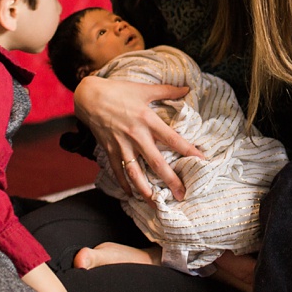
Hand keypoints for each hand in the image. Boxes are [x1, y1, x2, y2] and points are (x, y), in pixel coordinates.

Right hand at [73, 75, 199, 199]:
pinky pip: (117, 170)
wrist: (89, 96)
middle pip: (156, 162)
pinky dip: (123, 184)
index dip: (188, 150)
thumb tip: (187, 87)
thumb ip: (167, 90)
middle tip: (181, 195)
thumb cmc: (118, 90)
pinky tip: (130, 194)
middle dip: (170, 180)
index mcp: (147, 119)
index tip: (201, 161)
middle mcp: (136, 135)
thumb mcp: (144, 88)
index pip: (172, 138)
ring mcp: (121, 144)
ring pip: (134, 172)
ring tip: (155, 203)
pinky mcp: (109, 149)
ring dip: (145, 189)